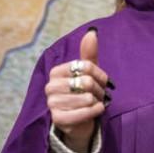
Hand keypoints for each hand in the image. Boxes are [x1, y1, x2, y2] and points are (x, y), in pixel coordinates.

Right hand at [46, 29, 107, 152]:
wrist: (81, 120)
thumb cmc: (85, 93)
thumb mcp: (88, 73)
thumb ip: (88, 54)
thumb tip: (92, 32)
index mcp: (56, 72)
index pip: (86, 66)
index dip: (101, 75)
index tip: (103, 82)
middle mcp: (50, 87)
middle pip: (86, 82)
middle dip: (99, 90)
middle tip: (99, 95)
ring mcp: (52, 103)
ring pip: (87, 98)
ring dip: (98, 102)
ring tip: (94, 104)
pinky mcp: (58, 119)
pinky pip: (84, 112)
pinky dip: (95, 111)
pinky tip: (96, 111)